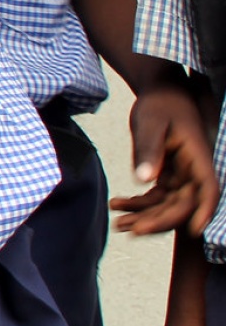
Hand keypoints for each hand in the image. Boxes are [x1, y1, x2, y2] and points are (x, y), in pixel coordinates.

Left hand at [115, 82, 222, 235]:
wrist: (159, 94)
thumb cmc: (159, 105)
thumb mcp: (150, 123)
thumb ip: (148, 149)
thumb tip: (144, 179)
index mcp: (198, 157)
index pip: (208, 189)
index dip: (204, 210)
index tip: (195, 231)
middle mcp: (193, 170)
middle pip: (184, 204)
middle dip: (160, 221)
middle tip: (132, 229)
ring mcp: (181, 175)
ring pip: (168, 205)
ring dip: (146, 217)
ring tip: (119, 224)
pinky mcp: (167, 176)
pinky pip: (156, 198)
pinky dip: (138, 205)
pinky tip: (117, 205)